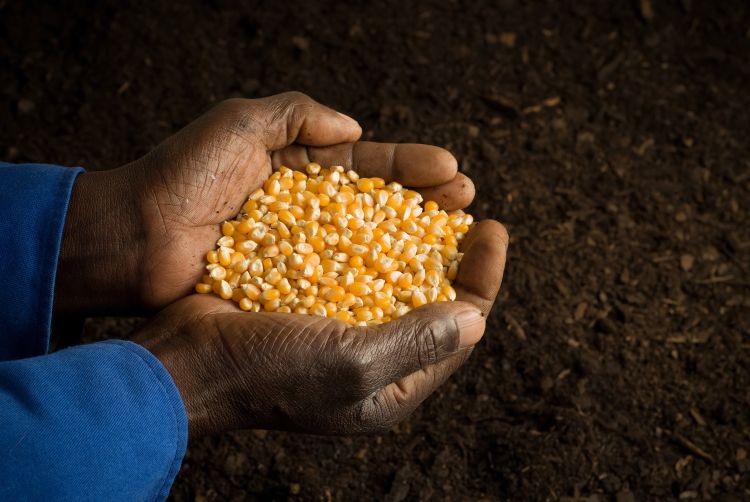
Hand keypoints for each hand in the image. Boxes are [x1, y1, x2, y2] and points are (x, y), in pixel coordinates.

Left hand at [54, 92, 474, 313]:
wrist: (132, 239)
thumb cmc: (182, 175)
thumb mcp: (238, 123)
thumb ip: (296, 114)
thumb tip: (354, 129)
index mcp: (297, 166)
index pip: (368, 164)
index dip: (410, 167)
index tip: (451, 171)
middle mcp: (305, 209)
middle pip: (378, 205)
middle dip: (423, 202)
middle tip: (467, 203)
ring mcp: (298, 250)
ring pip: (365, 246)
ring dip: (410, 244)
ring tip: (454, 242)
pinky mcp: (285, 286)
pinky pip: (336, 283)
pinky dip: (372, 283)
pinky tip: (409, 286)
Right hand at [133, 219, 507, 437]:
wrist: (185, 360)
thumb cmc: (268, 372)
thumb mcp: (351, 363)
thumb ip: (417, 342)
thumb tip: (476, 318)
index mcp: (390, 387)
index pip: (458, 331)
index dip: (482, 279)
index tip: (493, 229)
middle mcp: (371, 359)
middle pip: (430, 300)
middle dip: (453, 253)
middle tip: (466, 207)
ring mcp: (340, 329)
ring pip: (393, 277)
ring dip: (414, 237)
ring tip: (429, 196)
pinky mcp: (311, 302)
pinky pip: (354, 264)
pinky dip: (369, 236)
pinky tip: (377, 205)